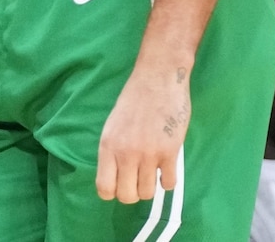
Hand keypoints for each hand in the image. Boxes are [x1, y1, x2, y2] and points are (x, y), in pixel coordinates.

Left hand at [96, 64, 189, 203]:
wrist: (158, 78)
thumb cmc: (135, 98)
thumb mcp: (113, 125)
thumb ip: (114, 150)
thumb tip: (117, 176)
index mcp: (107, 146)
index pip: (104, 188)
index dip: (113, 191)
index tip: (121, 183)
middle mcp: (125, 153)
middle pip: (127, 197)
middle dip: (133, 193)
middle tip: (139, 179)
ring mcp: (148, 154)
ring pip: (148, 194)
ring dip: (151, 186)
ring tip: (153, 171)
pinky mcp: (170, 152)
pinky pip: (169, 184)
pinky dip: (168, 179)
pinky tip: (167, 167)